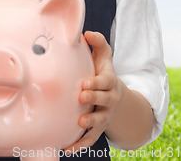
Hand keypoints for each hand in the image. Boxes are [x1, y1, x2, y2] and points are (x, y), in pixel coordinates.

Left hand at [67, 31, 121, 149]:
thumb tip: (86, 33)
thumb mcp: (104, 55)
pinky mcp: (98, 128)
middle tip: (82, 97)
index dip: (96, 82)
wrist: (114, 95)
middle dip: (94, 99)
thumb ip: (98, 42)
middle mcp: (109, 99)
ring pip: (100, 121)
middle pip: (104, 100)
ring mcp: (104, 115)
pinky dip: (80, 145)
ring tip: (80, 122)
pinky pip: (90, 139)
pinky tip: (67, 148)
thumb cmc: (103, 71)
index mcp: (109, 81)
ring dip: (91, 122)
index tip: (85, 82)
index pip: (105, 81)